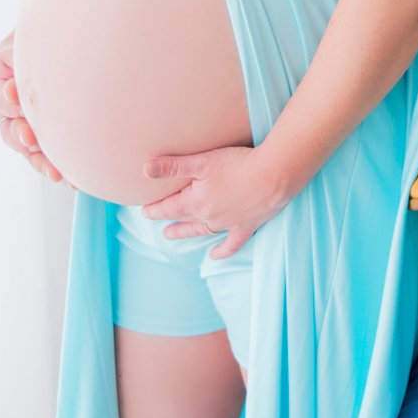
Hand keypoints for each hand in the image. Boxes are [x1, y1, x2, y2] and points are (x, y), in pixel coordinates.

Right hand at [0, 33, 64, 181]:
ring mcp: (38, 122)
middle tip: (34, 142)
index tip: (25, 123)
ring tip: (58, 174)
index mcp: (6, 88)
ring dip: (44, 163)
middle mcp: (18, 110)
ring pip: (36, 151)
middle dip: (24, 142)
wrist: (73, 32)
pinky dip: (65, 167)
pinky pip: (58, 153)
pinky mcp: (59, 131)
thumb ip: (13, 69)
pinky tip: (74, 179)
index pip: (5, 107)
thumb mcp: (21, 45)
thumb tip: (11, 94)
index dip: (13, 117)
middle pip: (14, 135)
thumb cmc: (45, 33)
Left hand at [140, 144, 285, 257]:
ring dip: (186, 233)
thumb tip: (146, 169)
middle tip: (159, 226)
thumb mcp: (203, 161)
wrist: (273, 176)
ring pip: (201, 231)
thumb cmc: (238, 164)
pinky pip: (231, 244)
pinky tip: (215, 256)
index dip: (155, 210)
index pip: (169, 208)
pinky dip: (222, 252)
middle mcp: (209, 216)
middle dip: (169, 221)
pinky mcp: (246, 226)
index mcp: (196, 202)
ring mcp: (227, 224)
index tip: (144, 211)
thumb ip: (174, 166)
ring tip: (173, 235)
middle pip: (184, 220)